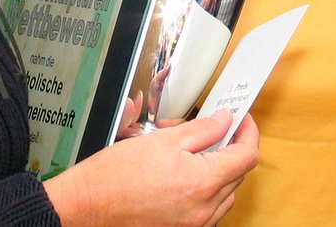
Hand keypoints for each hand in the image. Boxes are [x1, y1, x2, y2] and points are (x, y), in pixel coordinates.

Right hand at [44, 110, 258, 226]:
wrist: (87, 205)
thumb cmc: (116, 174)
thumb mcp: (164, 139)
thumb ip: (202, 129)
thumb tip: (225, 120)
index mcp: (203, 182)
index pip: (247, 155)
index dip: (248, 132)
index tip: (241, 119)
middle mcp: (203, 209)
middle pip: (238, 174)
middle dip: (230, 148)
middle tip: (213, 129)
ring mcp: (194, 225)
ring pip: (225, 194)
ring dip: (219, 171)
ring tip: (193, 153)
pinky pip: (209, 210)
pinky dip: (205, 191)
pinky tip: (185, 176)